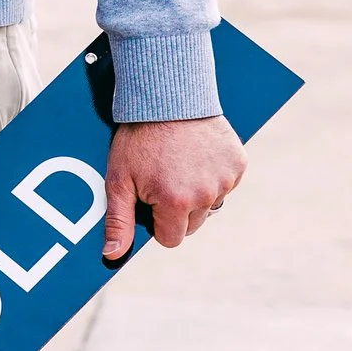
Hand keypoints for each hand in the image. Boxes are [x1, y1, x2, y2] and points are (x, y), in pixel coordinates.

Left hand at [102, 115, 247, 258]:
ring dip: (197, 191)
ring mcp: (226, 179)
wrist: (167, 95)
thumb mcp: (119, 179)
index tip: (149, 199)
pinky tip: (196, 154)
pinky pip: (226, 182)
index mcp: (176, 202)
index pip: (170, 238)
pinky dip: (213, 173)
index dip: (156, 221)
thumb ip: (118, 220)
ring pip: (210, 204)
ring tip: (178, 162)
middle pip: (191, 223)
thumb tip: (113, 256)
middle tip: (162, 177)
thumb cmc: (138, 137)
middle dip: (176, 208)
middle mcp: (206, 195)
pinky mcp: (238, 163)